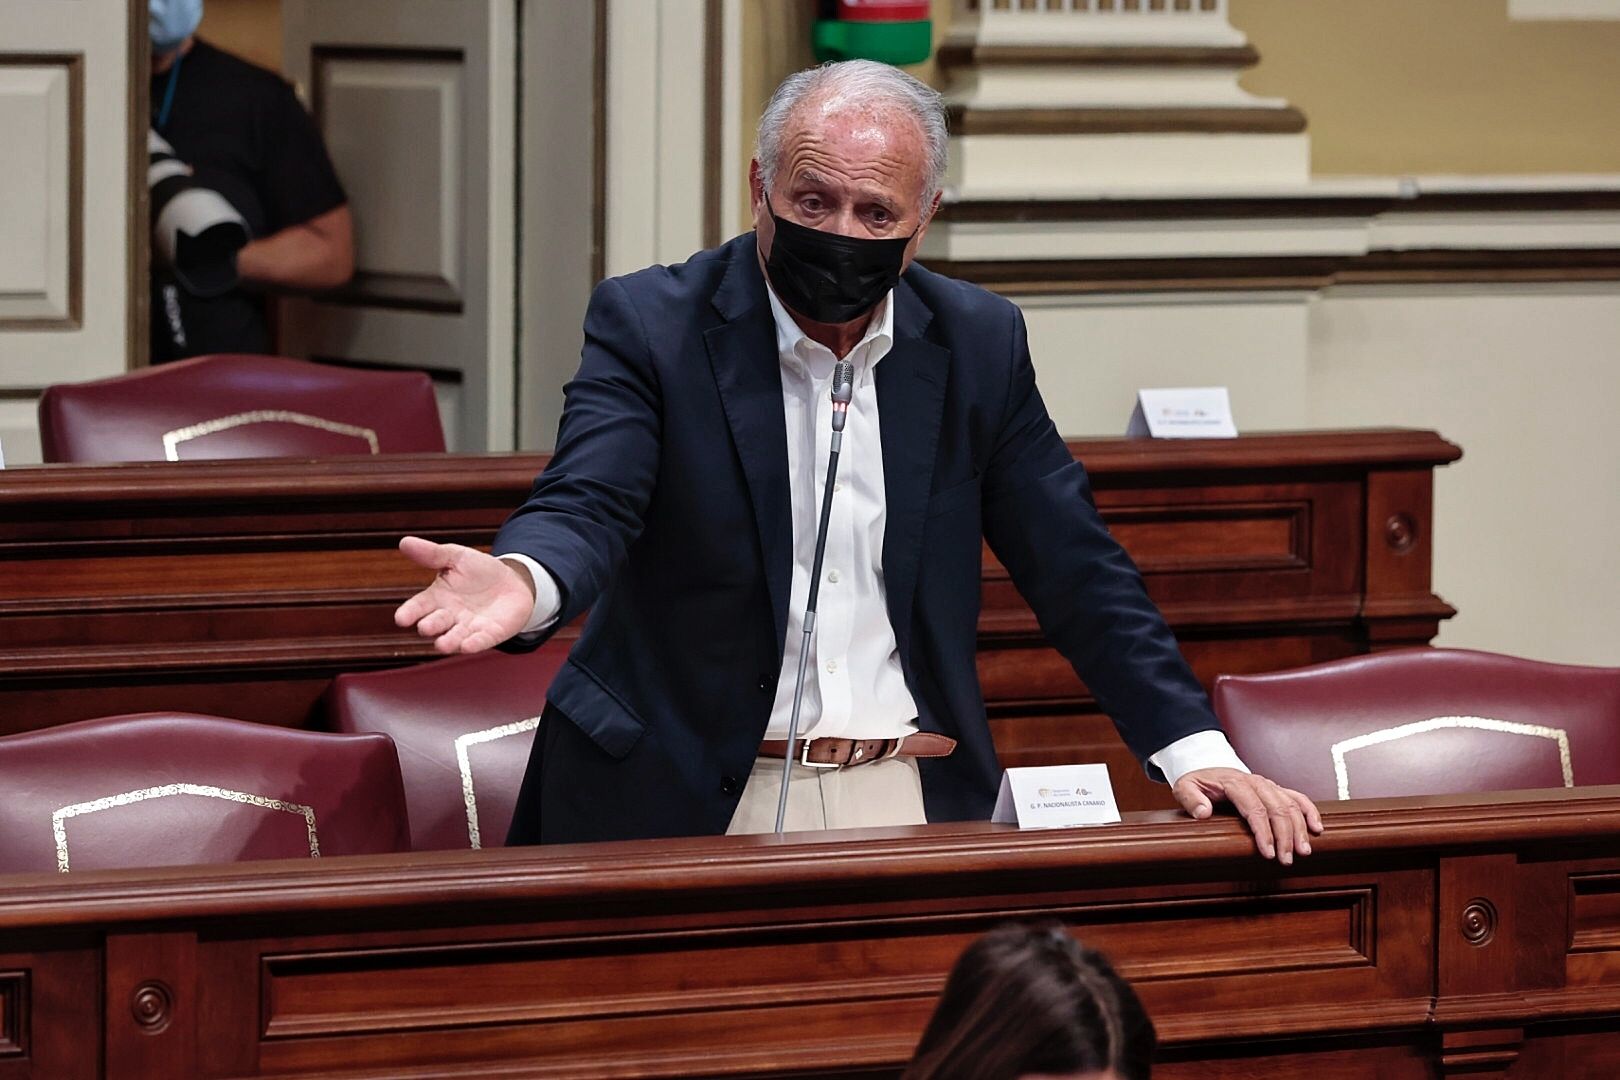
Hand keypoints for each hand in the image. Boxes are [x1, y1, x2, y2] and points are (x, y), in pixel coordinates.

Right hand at [393, 536, 536, 653]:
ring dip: (449, 642)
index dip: (409, 613)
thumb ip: (433, 554)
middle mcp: (449, 616)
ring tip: (442, 645)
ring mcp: (468, 627)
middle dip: (430, 626)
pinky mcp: (489, 634)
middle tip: (425, 627)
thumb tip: (404, 542)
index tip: (401, 619)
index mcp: (437, 598)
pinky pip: (480, 641)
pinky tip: (467, 646)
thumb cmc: (478, 571)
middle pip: (436, 623)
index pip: (418, 606)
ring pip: (455, 637)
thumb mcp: (456, 557)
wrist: (512, 582)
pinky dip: (474, 644)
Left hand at [1173, 768, 1322, 864]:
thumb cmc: (1197, 781)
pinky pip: (1298, 797)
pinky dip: (1310, 811)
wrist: (1206, 766)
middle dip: (1284, 836)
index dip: (1263, 832)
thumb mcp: (1185, 787)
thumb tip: (1203, 812)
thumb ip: (1191, 799)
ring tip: (1303, 852)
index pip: (1254, 809)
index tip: (1268, 853)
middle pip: (1277, 809)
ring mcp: (1269, 785)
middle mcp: (1256, 782)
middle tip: (1287, 860)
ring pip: (1291, 805)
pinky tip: (1317, 828)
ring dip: (1300, 829)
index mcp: (1235, 783)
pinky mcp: (1276, 789)